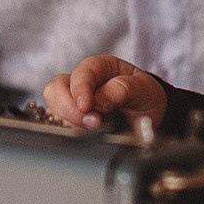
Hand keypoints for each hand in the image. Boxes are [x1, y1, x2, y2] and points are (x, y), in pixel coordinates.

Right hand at [43, 55, 168, 131]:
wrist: (149, 115)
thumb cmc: (145, 95)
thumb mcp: (143, 88)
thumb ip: (123, 89)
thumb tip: (99, 100)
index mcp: (99, 67)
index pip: (80, 73)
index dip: (80, 90)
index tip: (87, 107)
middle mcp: (81, 83)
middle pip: (55, 89)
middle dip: (69, 109)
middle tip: (92, 123)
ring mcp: (73, 102)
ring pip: (53, 109)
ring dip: (70, 122)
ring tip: (94, 130)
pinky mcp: (71, 120)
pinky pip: (58, 125)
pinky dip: (69, 132)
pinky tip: (86, 136)